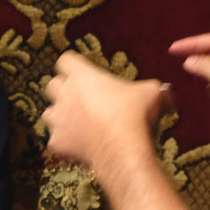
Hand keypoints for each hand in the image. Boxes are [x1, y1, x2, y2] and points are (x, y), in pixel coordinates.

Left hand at [42, 51, 164, 171]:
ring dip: (60, 116)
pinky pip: (55, 139)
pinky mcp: (56, 141)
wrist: (122, 149)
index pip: (65, 60)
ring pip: (48, 113)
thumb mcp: (150, 92)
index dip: (72, 65)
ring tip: (77, 123)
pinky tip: (79, 145)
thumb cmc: (134, 114)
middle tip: (80, 98)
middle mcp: (64, 95)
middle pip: (52, 85)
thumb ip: (149, 87)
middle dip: (62, 90)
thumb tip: (161, 91)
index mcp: (82, 76)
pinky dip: (65, 142)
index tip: (82, 72)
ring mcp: (57, 119)